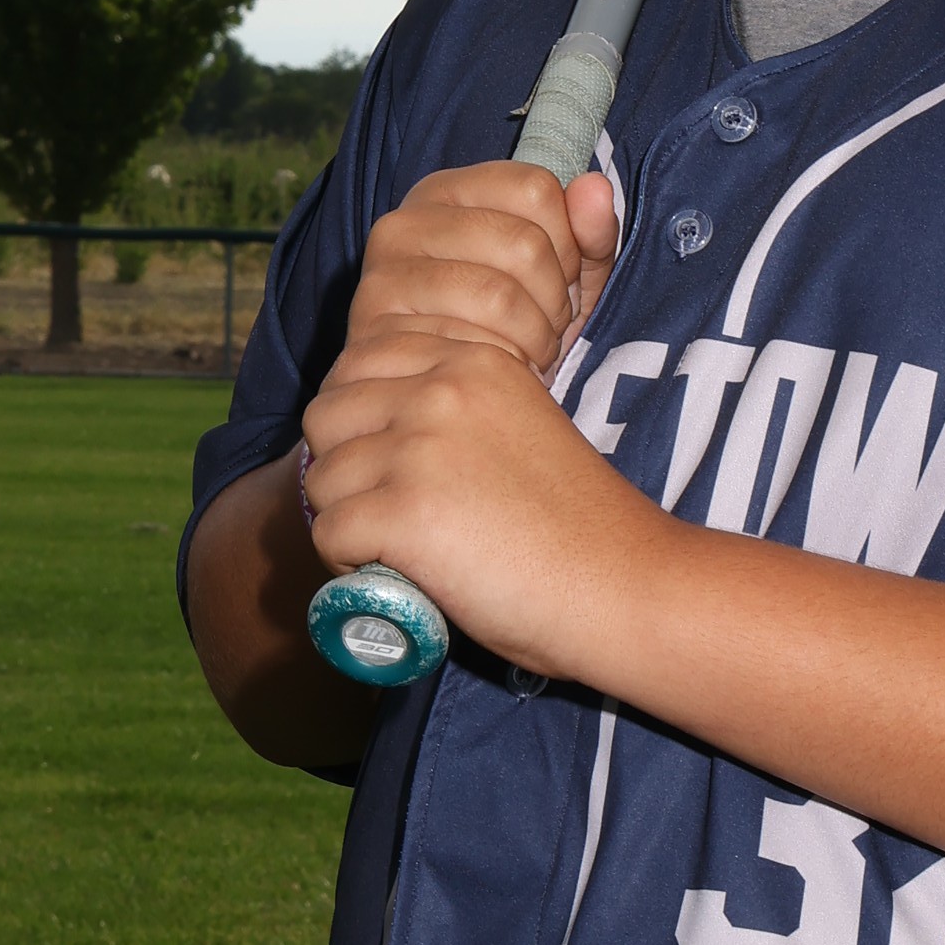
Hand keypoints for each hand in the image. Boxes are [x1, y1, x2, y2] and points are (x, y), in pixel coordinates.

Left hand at [299, 322, 653, 675]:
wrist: (622, 584)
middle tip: (383, 511)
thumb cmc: (577, 526)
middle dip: (342, 464)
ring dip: (345, 518)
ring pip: (322, 477)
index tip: (395, 463)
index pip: (363, 359)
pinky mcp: (403, 510)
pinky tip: (397, 576)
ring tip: (394, 549)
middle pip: (328, 412)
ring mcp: (419, 447)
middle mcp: (441, 389)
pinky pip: (328, 534)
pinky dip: (350, 566)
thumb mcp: (517, 427)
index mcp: (473, 360)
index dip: (363, 418)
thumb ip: (453, 412)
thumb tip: (371, 436)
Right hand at [338, 156, 618, 384]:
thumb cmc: (512, 328)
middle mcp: (405, 223)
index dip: (568, 241)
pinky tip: (500, 374)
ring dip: (535, 338)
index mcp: (448, 192)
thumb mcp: (563, 277)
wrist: (446, 404)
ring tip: (530, 352)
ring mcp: (384, 276)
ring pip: (499, 295)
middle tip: (549, 328)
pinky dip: (503, 368)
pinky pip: (468, 344)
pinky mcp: (377, 332)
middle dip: (555, 299)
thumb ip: (589, 232)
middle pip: (524, 243)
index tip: (562, 278)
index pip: (534, 188)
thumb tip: (595, 189)